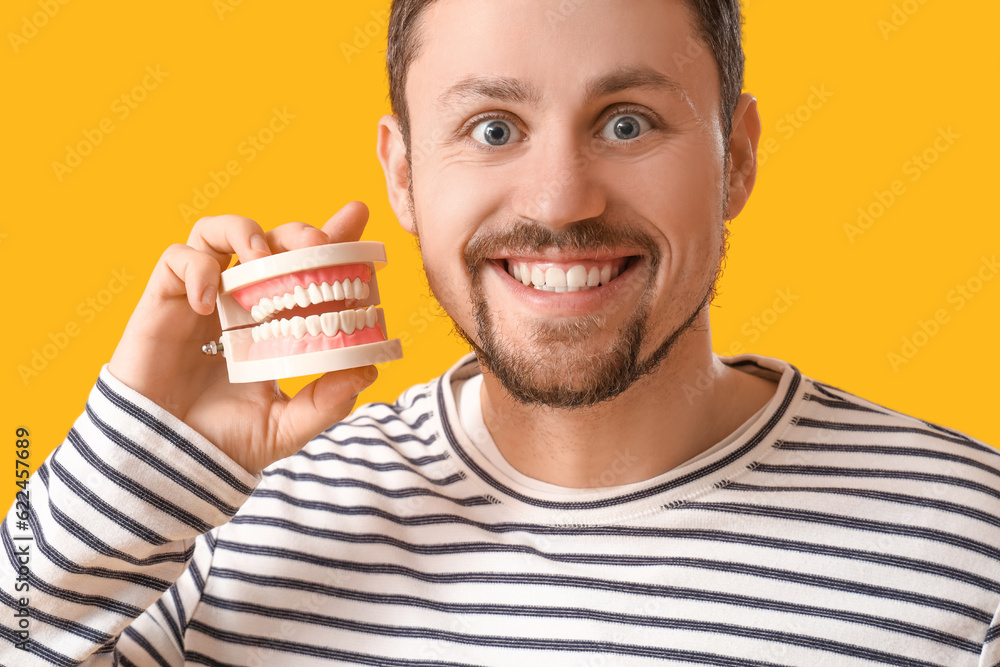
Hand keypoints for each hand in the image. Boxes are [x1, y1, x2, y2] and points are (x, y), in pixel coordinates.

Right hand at [108, 202, 376, 474]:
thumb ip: (327, 402)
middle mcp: (242, 301)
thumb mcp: (287, 427)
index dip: (334, 238)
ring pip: (221, 230)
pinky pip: (177, 258)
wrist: (165, 463)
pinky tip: (208, 301)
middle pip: (273, 240)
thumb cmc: (223, 442)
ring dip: (246, 230)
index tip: (358, 215)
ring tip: (263, 257)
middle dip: (298, 233)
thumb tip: (368, 370)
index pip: (309, 268)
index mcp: (276, 323)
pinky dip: (196, 267)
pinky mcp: (164, 300)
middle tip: (317, 246)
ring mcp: (203, 297)